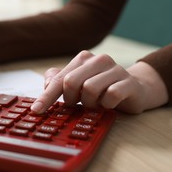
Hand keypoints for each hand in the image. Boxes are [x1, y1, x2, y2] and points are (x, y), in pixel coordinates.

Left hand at [30, 50, 167, 113]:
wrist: (135, 89)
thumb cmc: (101, 88)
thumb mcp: (77, 84)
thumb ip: (58, 81)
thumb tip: (46, 85)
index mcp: (83, 59)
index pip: (58, 79)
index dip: (46, 97)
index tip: (36, 111)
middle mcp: (98, 60)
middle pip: (71, 82)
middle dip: (71, 99)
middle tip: (77, 105)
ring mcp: (116, 69)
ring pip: (90, 89)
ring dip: (90, 103)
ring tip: (96, 104)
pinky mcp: (129, 82)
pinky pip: (111, 96)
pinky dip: (106, 105)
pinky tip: (109, 104)